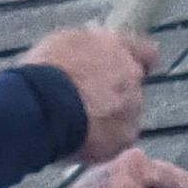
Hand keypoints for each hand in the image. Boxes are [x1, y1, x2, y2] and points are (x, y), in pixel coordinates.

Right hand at [20, 25, 156, 164]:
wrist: (42, 104)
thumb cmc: (45, 72)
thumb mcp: (63, 43)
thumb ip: (87, 48)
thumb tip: (88, 53)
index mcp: (117, 47)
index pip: (145, 52)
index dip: (139, 61)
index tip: (132, 68)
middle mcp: (131, 74)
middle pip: (132, 88)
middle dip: (115, 95)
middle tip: (87, 105)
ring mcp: (131, 107)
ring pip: (127, 116)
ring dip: (110, 121)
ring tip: (81, 127)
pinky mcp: (124, 137)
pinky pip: (119, 142)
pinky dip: (105, 144)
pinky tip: (83, 142)